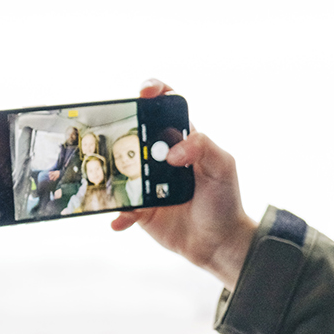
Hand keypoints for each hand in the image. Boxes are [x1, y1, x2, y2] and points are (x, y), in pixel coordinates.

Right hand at [110, 80, 258, 289]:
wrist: (219, 242)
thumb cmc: (224, 200)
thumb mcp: (223, 167)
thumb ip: (203, 148)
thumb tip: (172, 152)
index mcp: (183, 140)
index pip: (166, 106)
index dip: (154, 91)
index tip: (145, 92)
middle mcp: (160, 157)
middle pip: (133, 132)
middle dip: (122, 128)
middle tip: (119, 134)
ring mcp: (147, 182)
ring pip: (119, 168)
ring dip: (111, 171)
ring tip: (108, 176)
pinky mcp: (140, 208)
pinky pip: (121, 207)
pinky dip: (119, 213)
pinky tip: (121, 219)